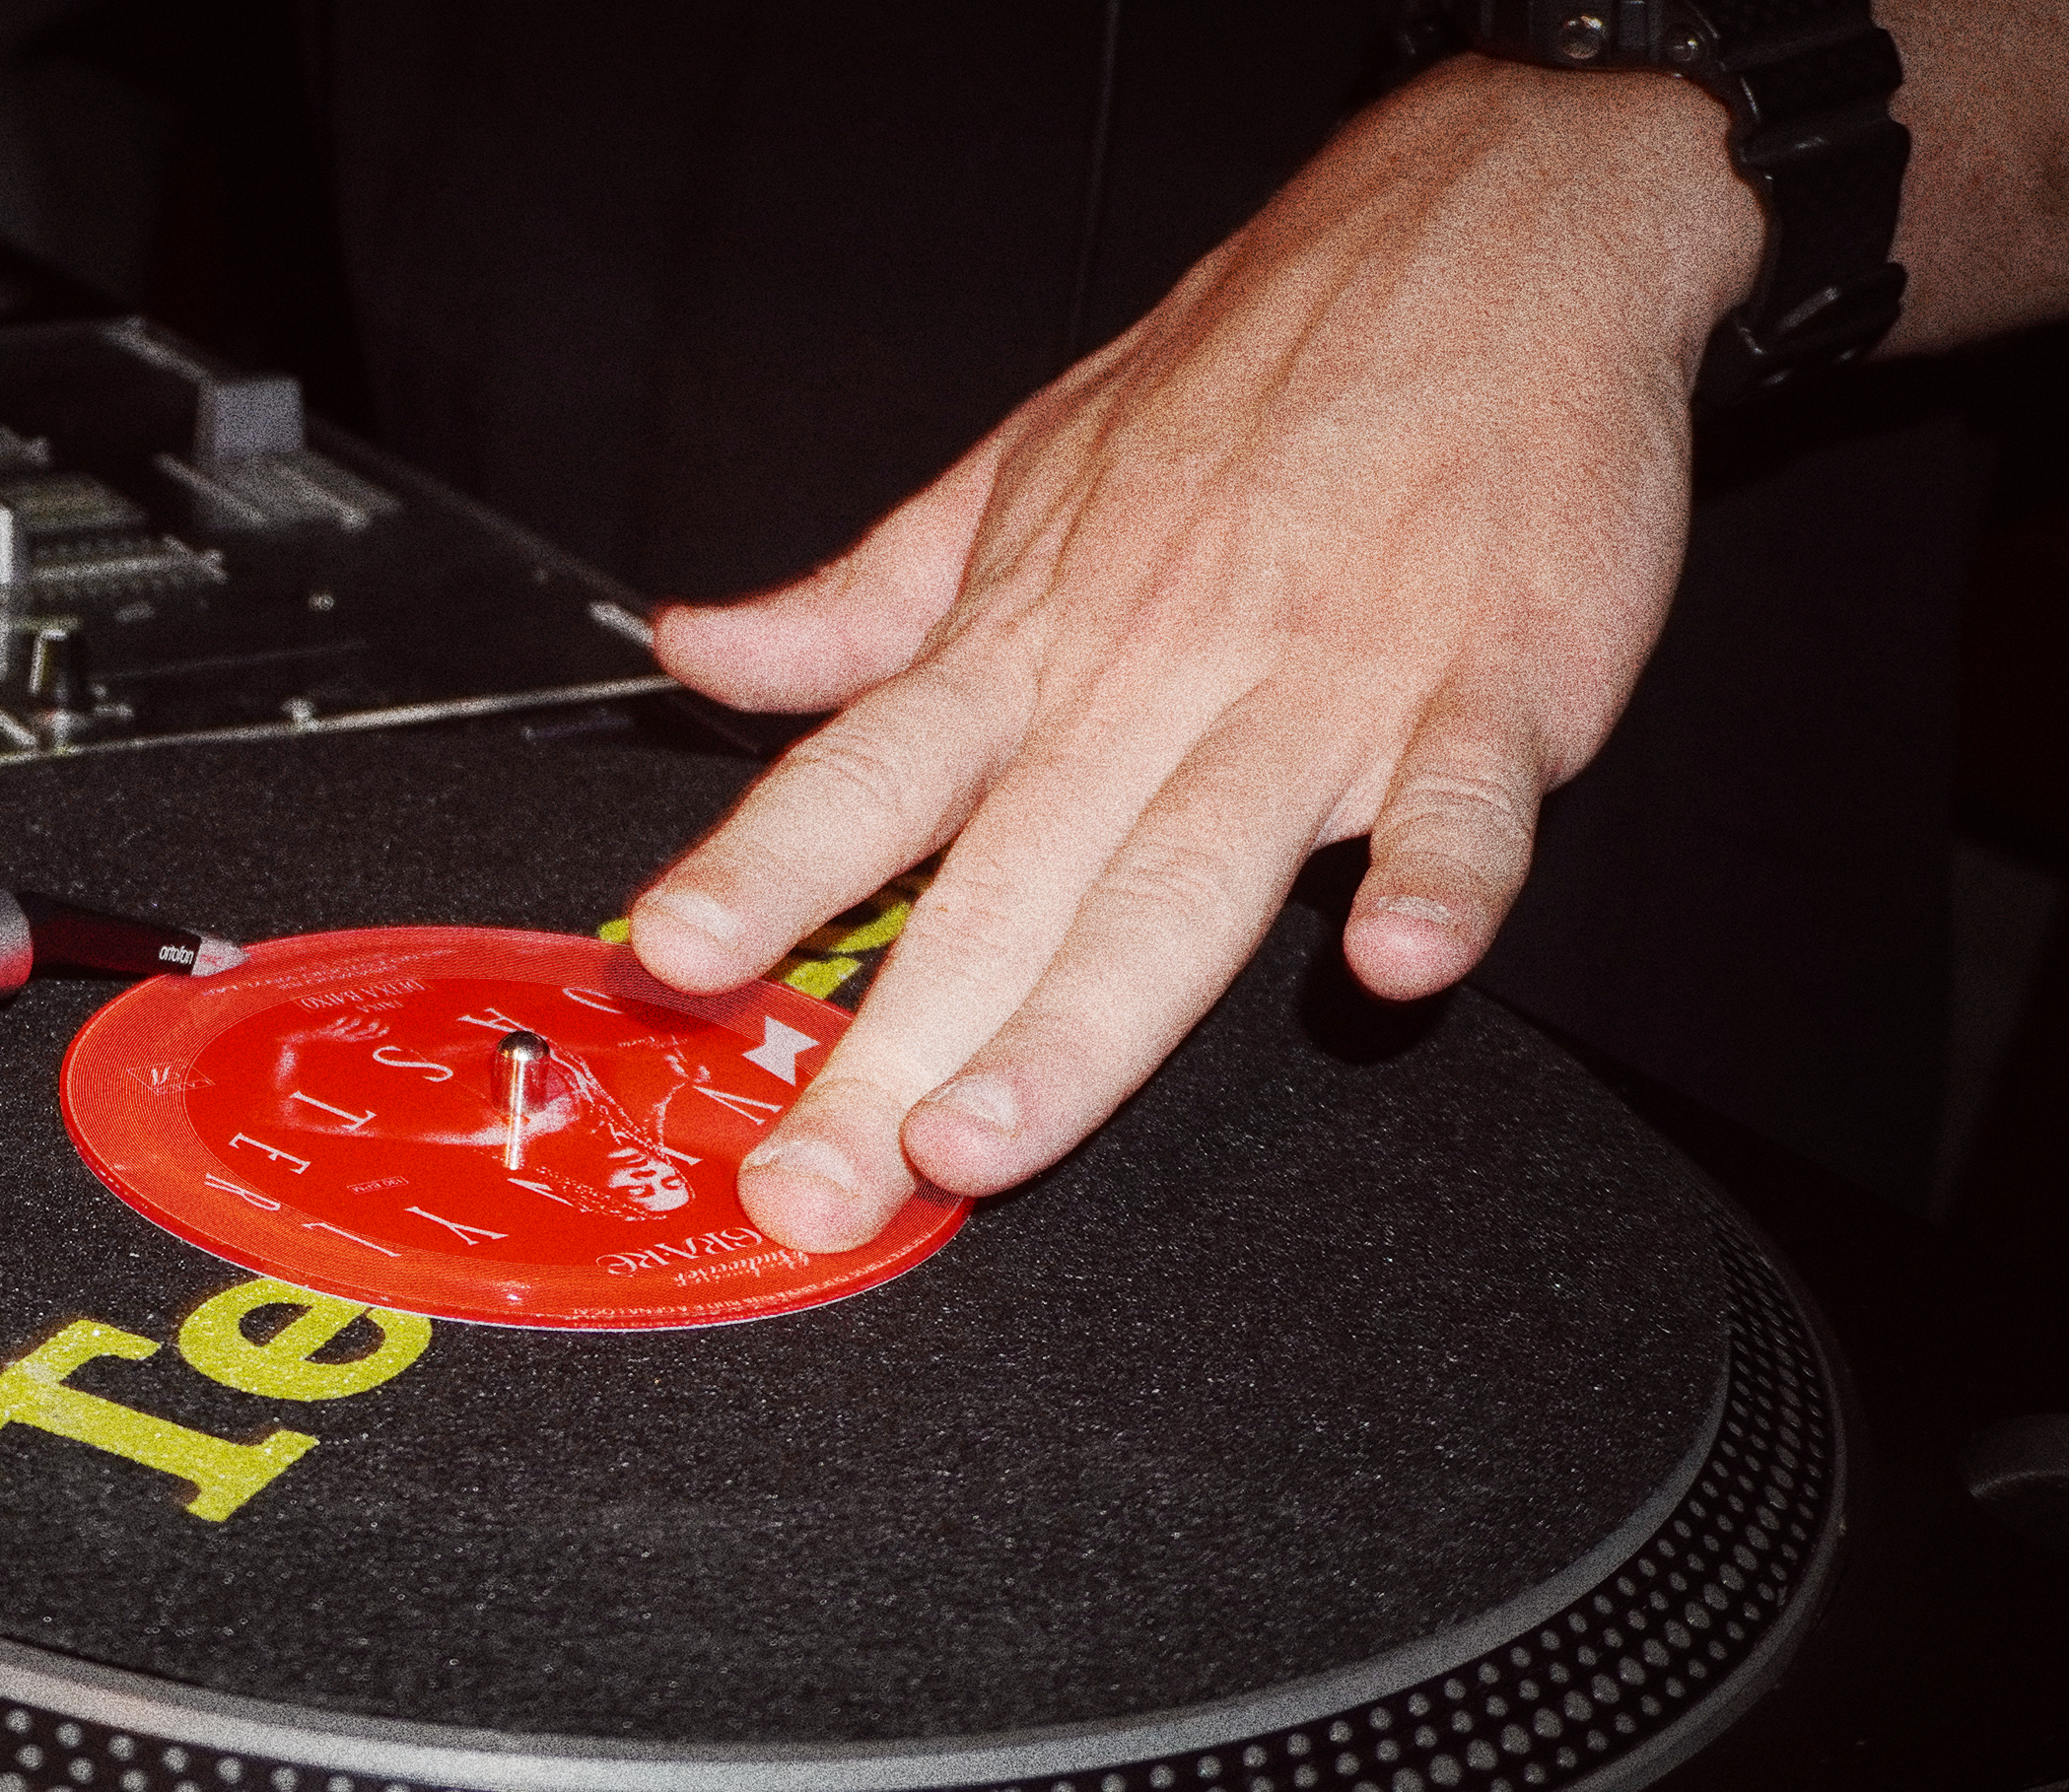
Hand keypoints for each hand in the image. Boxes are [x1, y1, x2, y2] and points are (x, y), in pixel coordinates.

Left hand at [623, 61, 1763, 1252]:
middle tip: (812, 1184)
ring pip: (1183, 880)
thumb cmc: (1253, 373)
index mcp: (1032, 638)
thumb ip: (862, 603)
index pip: (864, 776)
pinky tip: (1400, 962)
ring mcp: (1319, 688)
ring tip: (989, 1138)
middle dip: (892, 1051)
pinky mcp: (1491, 688)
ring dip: (1084, 1021)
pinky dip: (1442, 875)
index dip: (761, 871)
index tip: (671, 960)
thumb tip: (698, 651)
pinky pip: (1463, 798)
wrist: (1492, 235)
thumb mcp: (1017, 468)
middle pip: (998, 890)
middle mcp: (1148, 679)